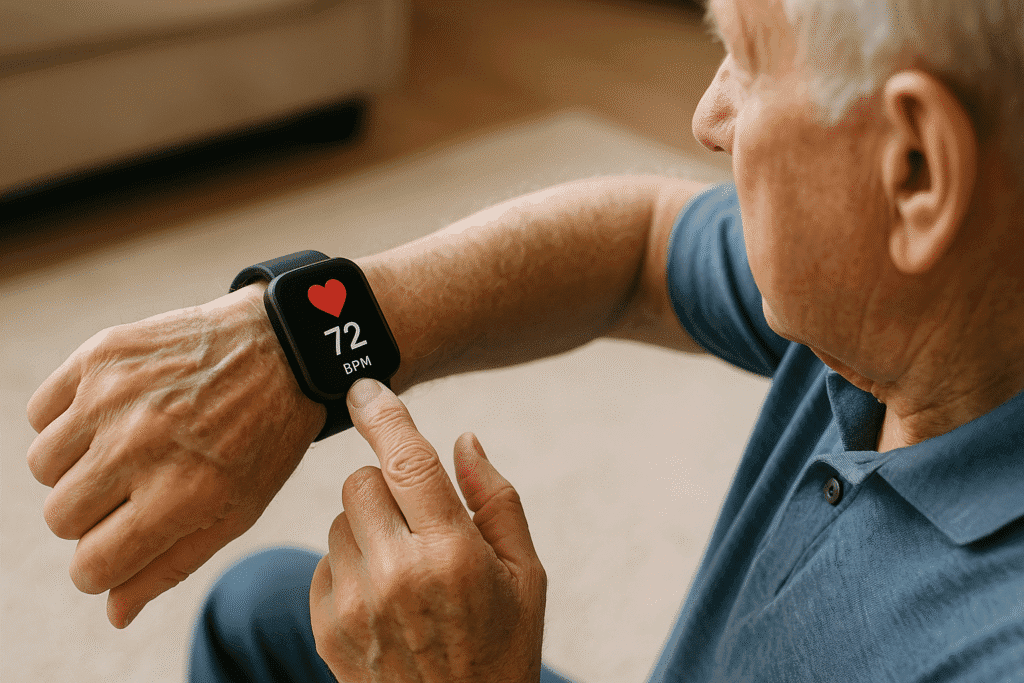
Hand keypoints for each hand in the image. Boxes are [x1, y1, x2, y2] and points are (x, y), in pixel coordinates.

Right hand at [26, 285, 324, 627]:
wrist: (281, 345)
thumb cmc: (264, 435)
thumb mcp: (239, 509)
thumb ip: (171, 565)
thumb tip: (114, 613)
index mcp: (182, 494)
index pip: (92, 566)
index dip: (102, 566)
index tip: (120, 545)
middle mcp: (142, 445)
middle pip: (61, 518)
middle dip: (92, 516)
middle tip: (134, 487)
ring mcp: (115, 397)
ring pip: (43, 467)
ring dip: (76, 468)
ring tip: (124, 449)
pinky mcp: (100, 355)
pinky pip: (40, 413)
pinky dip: (66, 421)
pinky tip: (111, 415)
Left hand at [310, 379, 546, 682]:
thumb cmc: (503, 646)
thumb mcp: (526, 574)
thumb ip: (495, 500)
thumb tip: (464, 441)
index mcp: (453, 554)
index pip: (408, 461)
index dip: (385, 415)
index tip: (366, 386)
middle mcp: (397, 575)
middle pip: (362, 481)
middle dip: (388, 484)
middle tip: (420, 518)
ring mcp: (354, 605)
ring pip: (339, 519)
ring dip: (369, 526)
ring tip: (406, 567)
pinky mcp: (326, 628)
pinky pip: (324, 560)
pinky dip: (349, 563)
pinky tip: (383, 596)